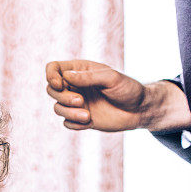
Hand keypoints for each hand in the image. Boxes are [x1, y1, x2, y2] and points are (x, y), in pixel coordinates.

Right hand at [45, 60, 190, 131]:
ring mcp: (77, 103)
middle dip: (62, 97)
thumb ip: (88, 77)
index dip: (51, 75)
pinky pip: (66, 123)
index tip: (59, 84)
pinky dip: (74, 123)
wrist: (139, 110)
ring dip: (69, 112)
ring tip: (87, 116)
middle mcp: (75, 86)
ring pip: (57, 108)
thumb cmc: (128, 89)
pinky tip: (89, 122)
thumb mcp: (111, 78)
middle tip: (81, 101)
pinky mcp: (80, 119)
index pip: (54, 68)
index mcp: (80, 70)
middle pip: (51, 90)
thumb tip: (66, 76)